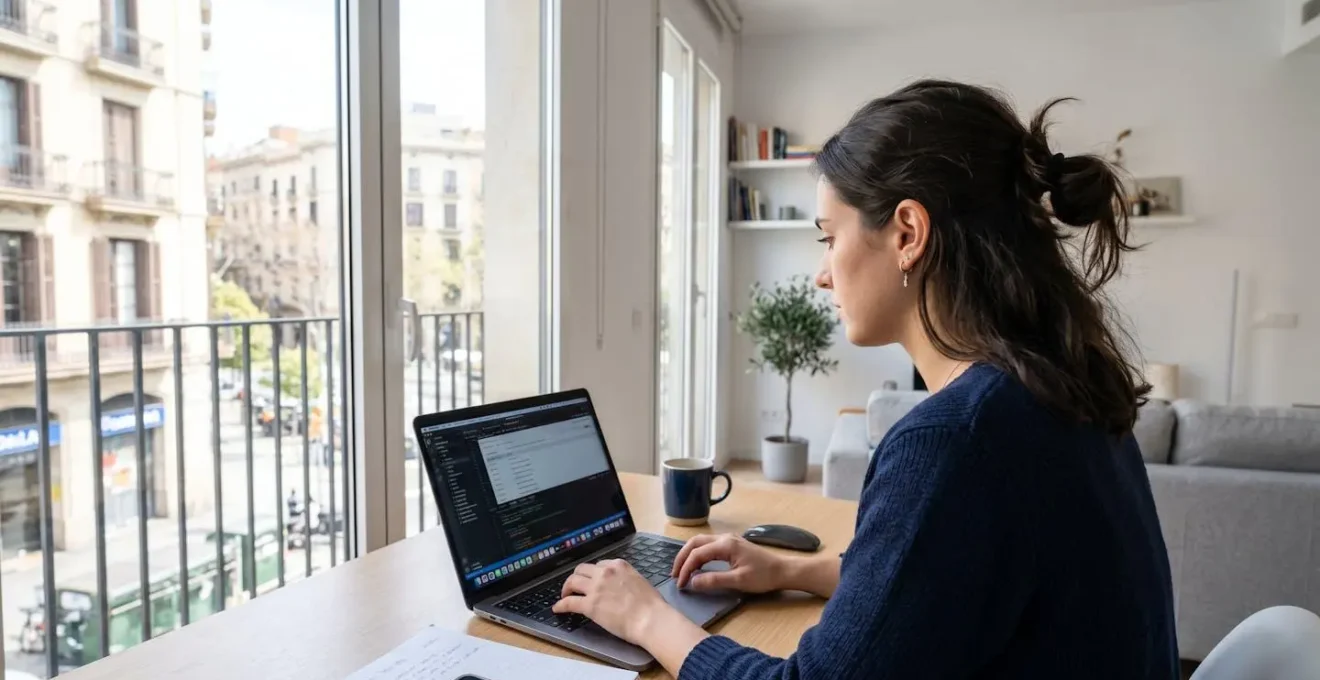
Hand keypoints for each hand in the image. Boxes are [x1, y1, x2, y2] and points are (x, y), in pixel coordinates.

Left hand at [553, 559, 673, 644]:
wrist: (650, 619)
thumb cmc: (651, 605)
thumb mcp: (639, 581)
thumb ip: (625, 579)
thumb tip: (619, 586)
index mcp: (618, 565)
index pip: (599, 565)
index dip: (594, 574)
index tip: (592, 580)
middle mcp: (605, 573)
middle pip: (582, 569)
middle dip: (577, 577)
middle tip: (575, 586)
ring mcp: (596, 588)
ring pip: (572, 581)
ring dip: (566, 588)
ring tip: (565, 595)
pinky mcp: (589, 605)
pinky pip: (569, 602)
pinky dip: (561, 605)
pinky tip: (557, 608)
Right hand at [672, 534, 788, 593]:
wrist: (783, 571)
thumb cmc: (763, 576)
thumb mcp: (738, 581)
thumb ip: (714, 580)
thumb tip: (692, 582)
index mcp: (725, 545)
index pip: (697, 554)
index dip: (685, 569)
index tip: (680, 584)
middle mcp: (724, 538)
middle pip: (695, 543)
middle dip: (682, 558)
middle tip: (674, 574)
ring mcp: (728, 539)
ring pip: (701, 542)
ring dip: (689, 554)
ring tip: (681, 570)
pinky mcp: (732, 545)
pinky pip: (708, 545)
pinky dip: (698, 553)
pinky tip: (697, 565)